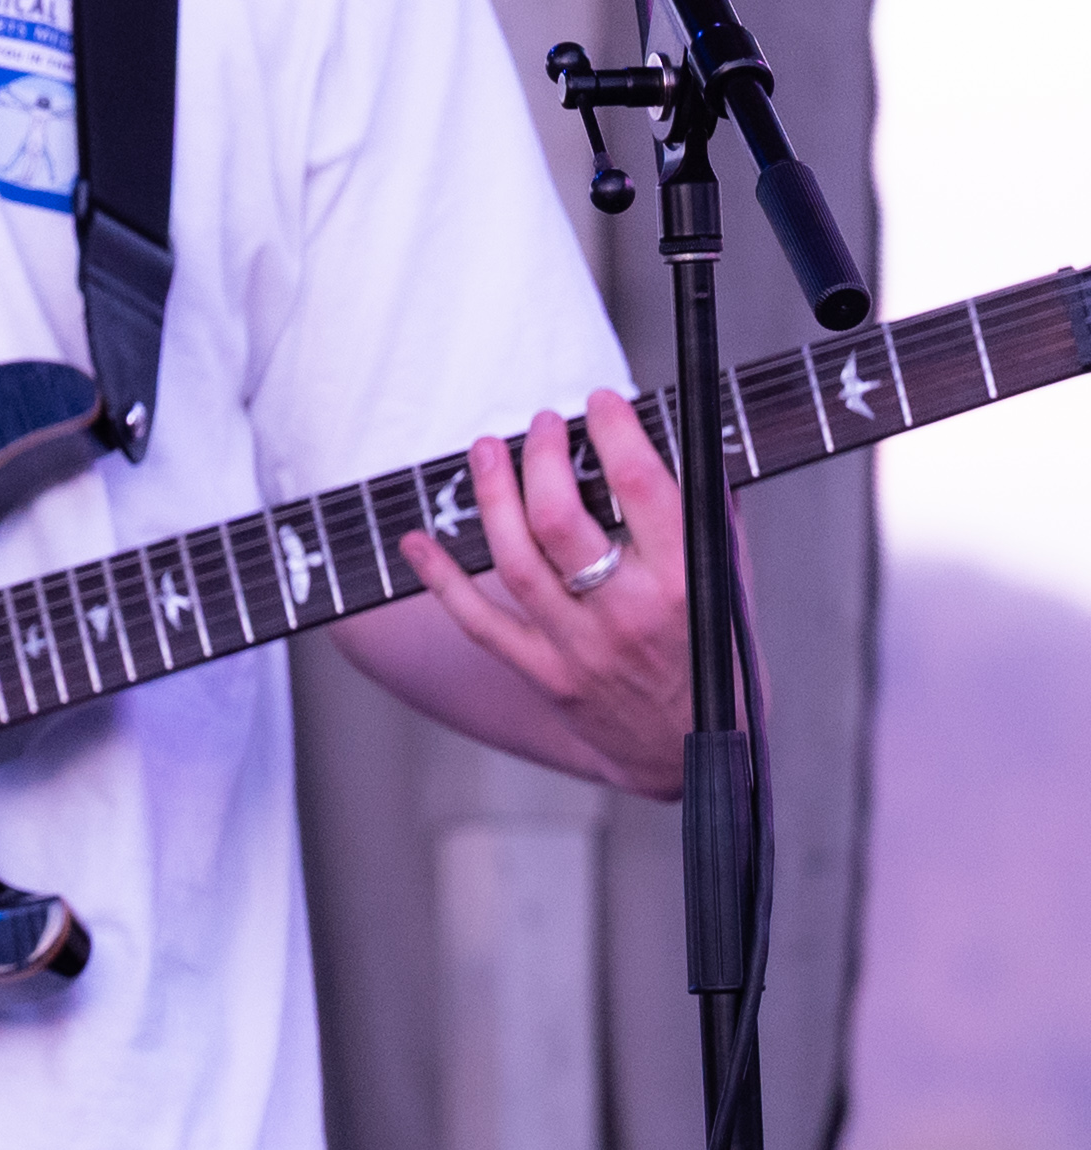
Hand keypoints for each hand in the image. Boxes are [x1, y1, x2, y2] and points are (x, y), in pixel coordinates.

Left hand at [398, 391, 682, 801]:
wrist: (694, 747)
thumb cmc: (716, 648)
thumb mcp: (731, 579)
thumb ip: (707, 515)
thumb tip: (682, 440)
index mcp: (687, 579)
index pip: (643, 488)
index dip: (614, 434)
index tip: (599, 402)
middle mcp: (629, 611)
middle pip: (562, 521)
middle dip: (542, 459)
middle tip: (540, 422)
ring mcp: (580, 646)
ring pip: (516, 561)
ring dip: (492, 499)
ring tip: (484, 451)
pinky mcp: (544, 673)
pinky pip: (478, 621)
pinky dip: (441, 579)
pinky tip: (417, 541)